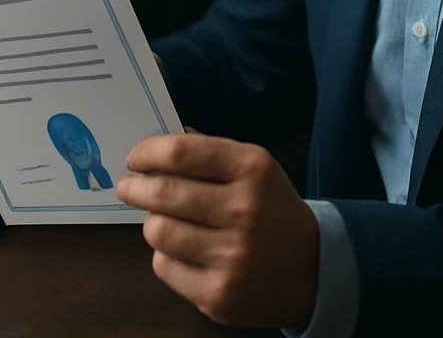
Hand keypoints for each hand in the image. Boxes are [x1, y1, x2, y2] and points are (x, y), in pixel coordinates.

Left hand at [116, 132, 318, 329]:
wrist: (313, 270)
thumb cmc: (271, 211)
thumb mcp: (254, 169)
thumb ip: (207, 153)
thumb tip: (155, 147)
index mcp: (253, 170)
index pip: (180, 152)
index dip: (147, 153)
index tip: (136, 159)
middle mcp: (244, 211)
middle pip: (162, 193)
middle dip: (135, 188)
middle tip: (129, 187)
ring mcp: (232, 257)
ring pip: (157, 231)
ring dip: (154, 223)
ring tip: (164, 221)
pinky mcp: (219, 294)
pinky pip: (164, 267)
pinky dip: (167, 257)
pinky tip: (184, 252)